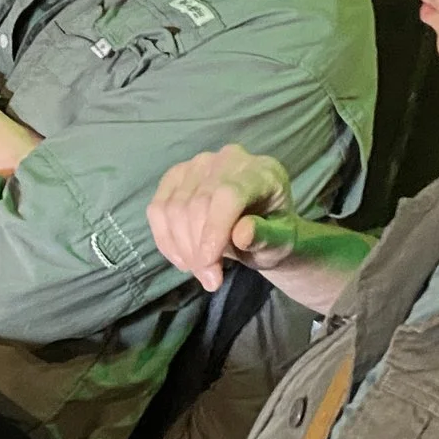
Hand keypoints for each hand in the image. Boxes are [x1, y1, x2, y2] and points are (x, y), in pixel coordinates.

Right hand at [146, 145, 296, 292]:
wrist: (261, 228)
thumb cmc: (274, 234)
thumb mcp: (281, 242)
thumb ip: (267, 238)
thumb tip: (243, 234)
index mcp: (261, 172)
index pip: (227, 195)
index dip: (213, 231)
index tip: (209, 267)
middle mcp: (227, 159)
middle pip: (197, 204)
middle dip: (197, 248)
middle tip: (209, 279)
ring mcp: (197, 165)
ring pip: (173, 209)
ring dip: (181, 248)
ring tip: (200, 270)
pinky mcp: (175, 177)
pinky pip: (157, 209)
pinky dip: (165, 240)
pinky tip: (182, 259)